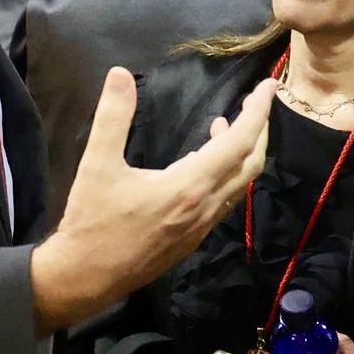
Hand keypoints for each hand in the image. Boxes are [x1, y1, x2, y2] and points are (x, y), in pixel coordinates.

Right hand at [30, 68, 274, 331]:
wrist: (86, 277)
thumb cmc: (92, 222)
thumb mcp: (97, 165)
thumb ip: (112, 117)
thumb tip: (120, 75)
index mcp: (189, 186)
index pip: (238, 143)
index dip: (257, 112)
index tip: (267, 86)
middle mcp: (204, 208)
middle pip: (250, 164)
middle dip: (258, 130)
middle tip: (252, 103)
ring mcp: (201, 227)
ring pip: (238, 185)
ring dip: (240, 153)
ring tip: (223, 126)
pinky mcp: (192, 239)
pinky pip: (223, 201)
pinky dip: (225, 175)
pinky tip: (201, 165)